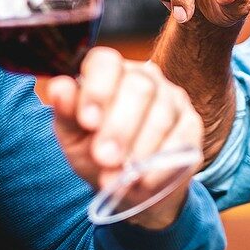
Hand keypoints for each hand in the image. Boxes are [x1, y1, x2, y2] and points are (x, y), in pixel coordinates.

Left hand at [37, 47, 201, 229]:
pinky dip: (161, 164)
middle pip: (138, 88)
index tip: (88, 122)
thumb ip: (66, 113)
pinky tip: (144, 181)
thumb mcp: (74, 137)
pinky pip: (182, 138)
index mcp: (109, 72)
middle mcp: (144, 77)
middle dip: (119, 127)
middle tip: (105, 157)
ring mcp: (172, 98)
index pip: (106, 62)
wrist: (130, 187)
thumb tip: (58, 88)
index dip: (97, 90)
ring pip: (161, 113)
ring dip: (140, 149)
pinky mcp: (191, 123)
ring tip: (121, 177)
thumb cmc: (96, 154)